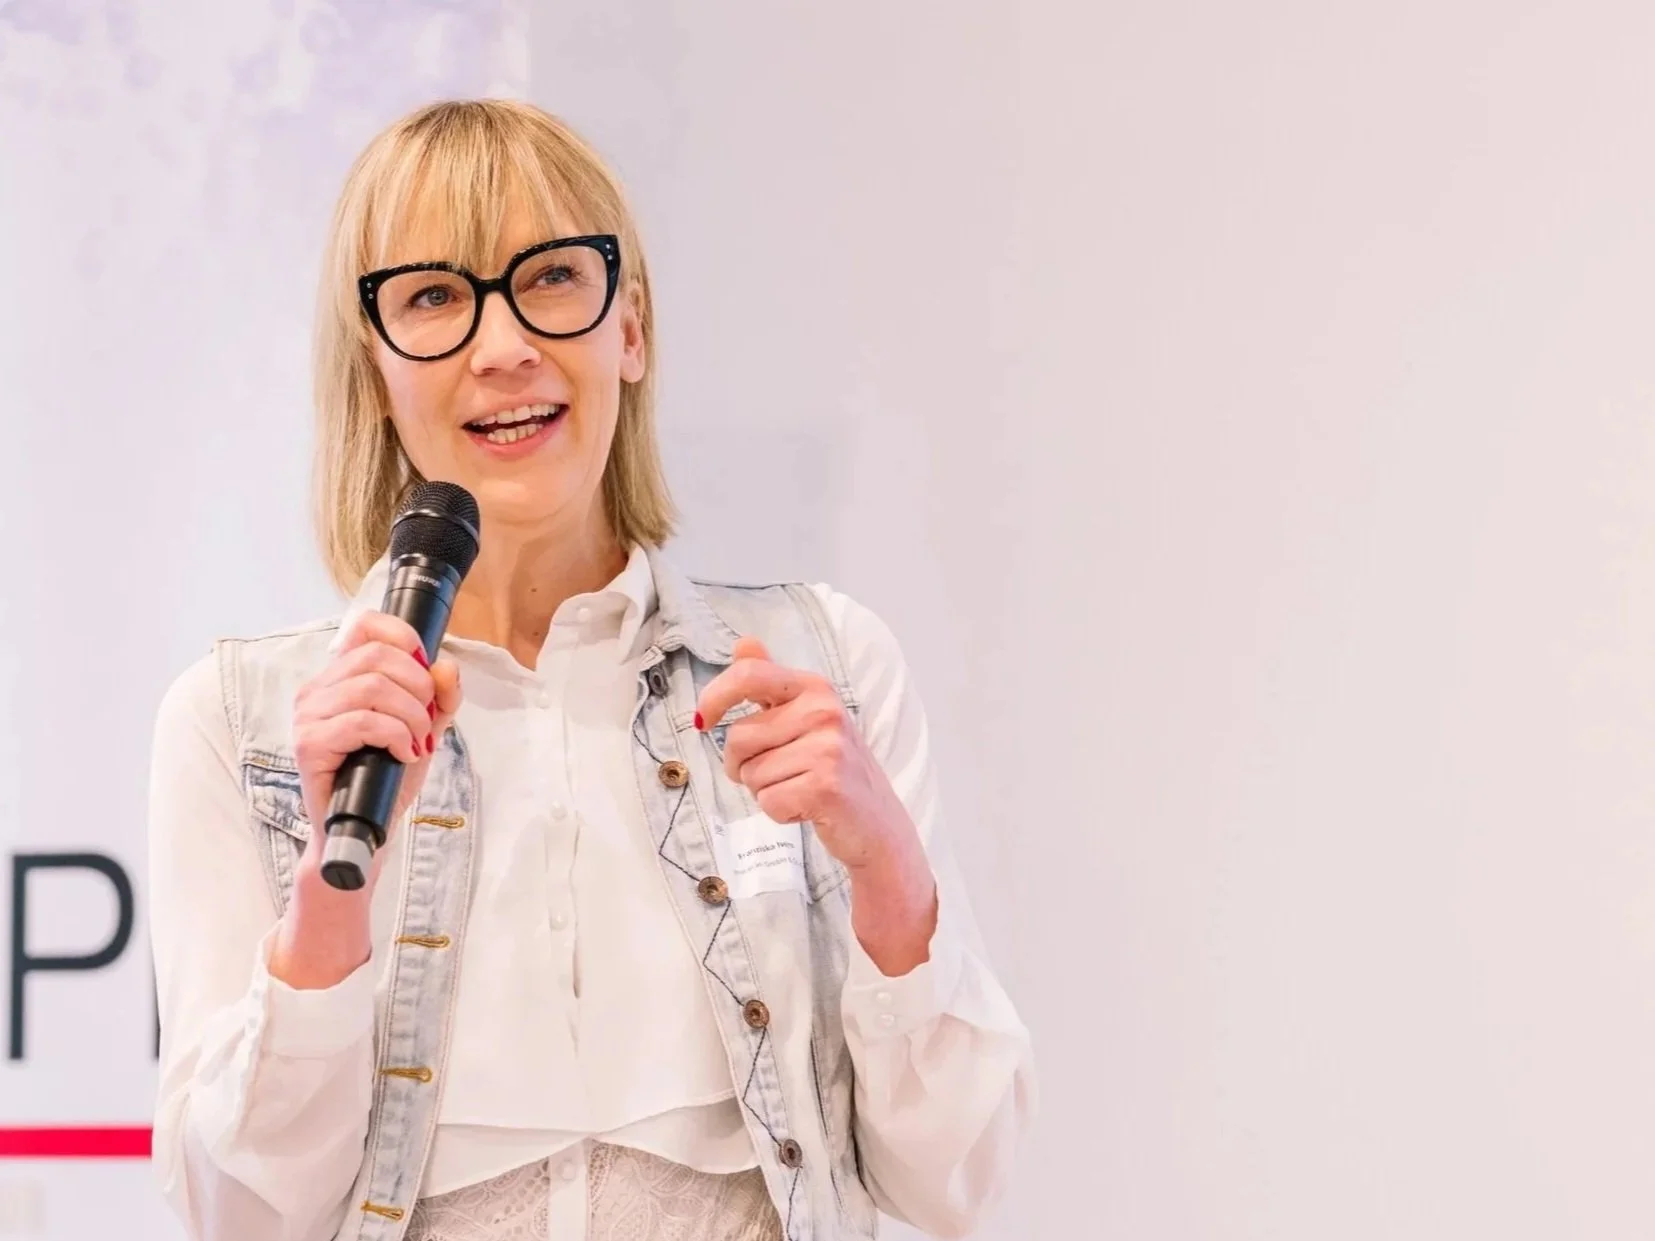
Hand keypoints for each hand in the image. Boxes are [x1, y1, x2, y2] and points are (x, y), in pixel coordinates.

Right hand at [291, 612, 461, 876]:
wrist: (366, 828)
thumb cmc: (387, 776)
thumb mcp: (425, 728)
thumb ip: (441, 697)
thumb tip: (446, 666)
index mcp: (340, 677)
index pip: (364, 625)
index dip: (402, 636)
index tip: (426, 669)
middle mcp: (317, 689)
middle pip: (377, 656)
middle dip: (418, 687)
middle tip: (426, 720)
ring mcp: (308, 716)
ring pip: (372, 687)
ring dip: (410, 715)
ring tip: (417, 742)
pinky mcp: (309, 744)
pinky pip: (363, 722)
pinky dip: (396, 736)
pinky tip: (403, 754)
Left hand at [696, 636, 914, 873]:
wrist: (877, 822)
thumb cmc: (834, 768)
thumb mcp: (807, 715)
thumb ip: (771, 680)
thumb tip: (743, 643)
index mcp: (815, 688)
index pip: (749, 675)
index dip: (715, 696)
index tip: (705, 720)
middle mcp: (823, 711)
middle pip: (738, 736)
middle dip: (741, 764)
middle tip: (777, 772)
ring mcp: (827, 749)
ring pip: (750, 773)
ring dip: (763, 790)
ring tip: (798, 787)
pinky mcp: (826, 786)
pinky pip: (767, 801)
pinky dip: (778, 811)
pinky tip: (806, 807)